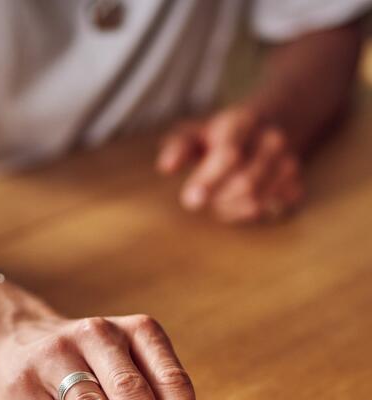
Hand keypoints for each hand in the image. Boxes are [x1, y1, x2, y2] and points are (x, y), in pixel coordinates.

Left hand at [157, 105, 303, 223]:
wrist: (272, 123)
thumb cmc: (220, 136)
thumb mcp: (195, 133)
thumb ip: (178, 147)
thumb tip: (166, 166)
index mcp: (244, 123)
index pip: (230, 154)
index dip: (210, 180)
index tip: (190, 200)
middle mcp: (272, 140)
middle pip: (245, 183)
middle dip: (217, 197)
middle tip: (198, 196)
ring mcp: (288, 162)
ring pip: (256, 201)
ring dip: (228, 208)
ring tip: (217, 195)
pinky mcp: (295, 185)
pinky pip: (268, 211)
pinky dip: (244, 213)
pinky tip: (235, 201)